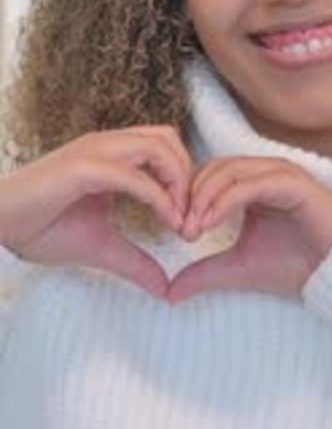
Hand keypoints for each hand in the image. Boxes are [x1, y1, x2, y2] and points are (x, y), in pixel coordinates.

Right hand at [0, 126, 192, 297]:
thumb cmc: (41, 229)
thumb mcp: (102, 248)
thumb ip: (136, 262)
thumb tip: (165, 288)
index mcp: (113, 155)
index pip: (165, 149)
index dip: (186, 181)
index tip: (190, 223)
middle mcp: (107, 145)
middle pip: (169, 139)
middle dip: (190, 176)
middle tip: (192, 219)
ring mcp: (95, 151)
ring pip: (158, 146)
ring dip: (179, 181)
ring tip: (181, 220)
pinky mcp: (83, 168)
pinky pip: (134, 174)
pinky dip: (158, 196)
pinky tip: (168, 221)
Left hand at [168, 156, 331, 302]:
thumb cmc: (297, 265)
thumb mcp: (239, 268)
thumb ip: (204, 272)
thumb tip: (168, 292)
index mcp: (253, 184)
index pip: (208, 175)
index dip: (187, 198)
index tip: (173, 230)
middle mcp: (265, 172)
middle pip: (214, 168)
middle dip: (190, 195)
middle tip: (178, 228)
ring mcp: (280, 173)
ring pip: (228, 171)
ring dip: (204, 197)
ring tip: (190, 228)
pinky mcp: (292, 182)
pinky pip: (250, 184)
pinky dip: (225, 201)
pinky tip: (209, 223)